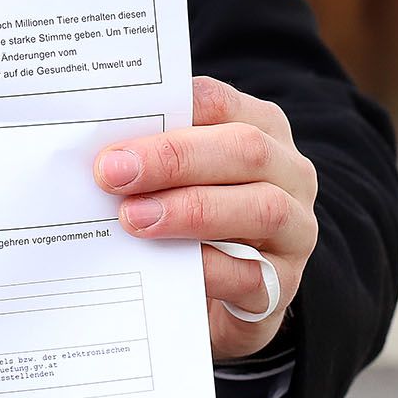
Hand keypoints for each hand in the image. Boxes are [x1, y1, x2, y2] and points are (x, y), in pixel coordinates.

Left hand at [93, 76, 317, 357]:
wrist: (221, 295)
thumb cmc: (194, 218)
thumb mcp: (182, 178)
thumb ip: (155, 158)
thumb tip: (101, 150)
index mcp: (262, 128)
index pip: (220, 102)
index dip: (169, 112)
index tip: (114, 134)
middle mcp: (290, 172)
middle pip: (245, 148)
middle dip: (175, 157)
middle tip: (113, 173)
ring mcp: (296, 228)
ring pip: (262, 207)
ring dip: (192, 210)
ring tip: (134, 218)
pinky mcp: (284, 283)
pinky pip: (254, 273)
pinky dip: (210, 267)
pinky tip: (169, 266)